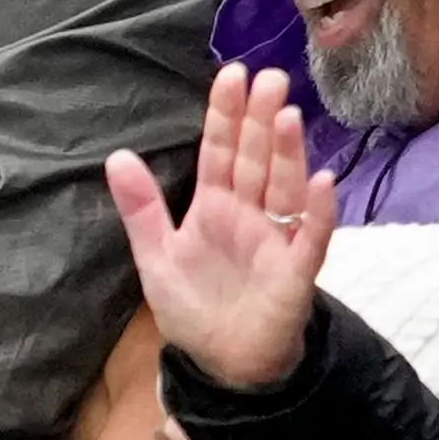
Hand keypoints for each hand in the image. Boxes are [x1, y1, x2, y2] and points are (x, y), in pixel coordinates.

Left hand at [107, 72, 334, 392]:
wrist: (222, 365)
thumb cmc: (194, 307)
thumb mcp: (156, 256)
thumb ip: (140, 208)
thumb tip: (117, 156)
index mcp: (215, 206)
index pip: (220, 152)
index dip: (225, 116)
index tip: (232, 75)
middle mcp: (250, 215)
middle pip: (256, 160)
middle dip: (260, 120)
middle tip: (270, 78)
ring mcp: (276, 241)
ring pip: (283, 189)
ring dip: (288, 154)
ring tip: (287, 116)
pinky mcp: (295, 273)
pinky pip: (310, 238)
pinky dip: (316, 212)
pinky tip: (320, 183)